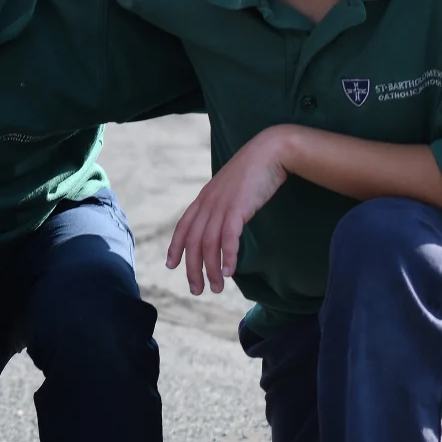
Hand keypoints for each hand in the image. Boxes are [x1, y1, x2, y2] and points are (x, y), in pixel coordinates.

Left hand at [167, 127, 291, 294]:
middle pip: (193, 241)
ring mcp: (222, 205)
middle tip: (196, 290)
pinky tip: (230, 271)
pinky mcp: (238, 207)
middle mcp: (208, 203)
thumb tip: (225, 224)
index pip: (183, 226)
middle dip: (192, 268)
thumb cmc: (255, 171)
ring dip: (211, 269)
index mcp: (204, 198)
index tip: (170, 265)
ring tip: (216, 287)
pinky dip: (227, 256)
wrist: (271, 151)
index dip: (175, 247)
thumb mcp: (232, 190)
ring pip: (209, 243)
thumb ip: (224, 205)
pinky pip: (228, 237)